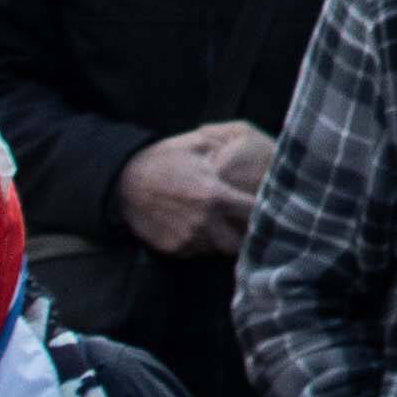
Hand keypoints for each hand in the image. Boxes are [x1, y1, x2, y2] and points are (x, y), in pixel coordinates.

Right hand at [116, 123, 263, 255]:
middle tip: (251, 221)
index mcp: (214, 196)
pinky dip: (206, 242)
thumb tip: (253, 150)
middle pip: (242, 241)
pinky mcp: (175, 248)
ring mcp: (188, 239)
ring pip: (221, 248)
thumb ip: (228, 151)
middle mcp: (203, 222)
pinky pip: (200, 251)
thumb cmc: (165, 159)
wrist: (124, 182)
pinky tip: (203, 225)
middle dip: (250, 233)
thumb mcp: (198, 144)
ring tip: (226, 221)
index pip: (254, 212)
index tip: (271, 205)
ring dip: (227, 238)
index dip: (267, 209)